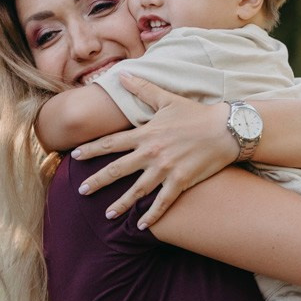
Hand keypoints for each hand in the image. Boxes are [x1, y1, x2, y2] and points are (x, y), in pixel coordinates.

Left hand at [71, 74, 237, 227]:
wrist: (226, 129)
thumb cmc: (196, 113)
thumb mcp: (166, 98)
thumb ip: (142, 88)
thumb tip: (122, 74)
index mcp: (146, 134)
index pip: (111, 143)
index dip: (91, 150)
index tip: (75, 157)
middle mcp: (152, 153)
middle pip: (117, 169)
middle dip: (97, 181)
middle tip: (81, 190)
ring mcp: (166, 169)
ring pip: (137, 190)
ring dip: (120, 203)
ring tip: (107, 214)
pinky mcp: (181, 181)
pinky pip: (162, 202)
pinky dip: (151, 215)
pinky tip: (141, 226)